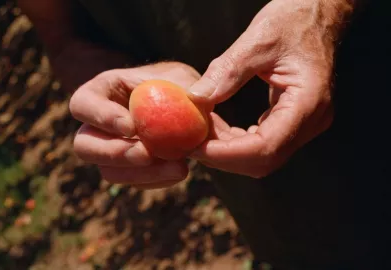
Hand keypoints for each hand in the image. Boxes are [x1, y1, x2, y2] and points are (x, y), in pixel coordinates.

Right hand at [69, 62, 201, 188]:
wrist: (186, 109)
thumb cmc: (179, 85)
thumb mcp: (186, 78)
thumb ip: (198, 86)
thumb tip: (197, 98)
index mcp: (103, 92)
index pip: (83, 104)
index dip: (101, 117)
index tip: (132, 127)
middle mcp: (99, 125)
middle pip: (84, 146)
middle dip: (115, 153)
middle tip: (147, 154)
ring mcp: (111, 150)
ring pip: (109, 172)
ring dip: (140, 173)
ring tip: (178, 166)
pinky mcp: (128, 169)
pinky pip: (134, 181)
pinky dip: (156, 179)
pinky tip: (180, 169)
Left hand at [187, 0, 353, 177]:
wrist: (318, 13)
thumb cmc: (294, 20)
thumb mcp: (257, 40)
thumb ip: (226, 72)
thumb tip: (195, 99)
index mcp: (309, 102)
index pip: (266, 146)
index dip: (228, 154)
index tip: (197, 147)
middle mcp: (311, 119)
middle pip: (264, 159)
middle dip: (224, 156)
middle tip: (192, 142)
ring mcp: (305, 122)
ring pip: (262, 155)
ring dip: (228, 151)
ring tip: (201, 134)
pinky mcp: (294, 119)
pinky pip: (263, 142)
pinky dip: (238, 141)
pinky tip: (219, 128)